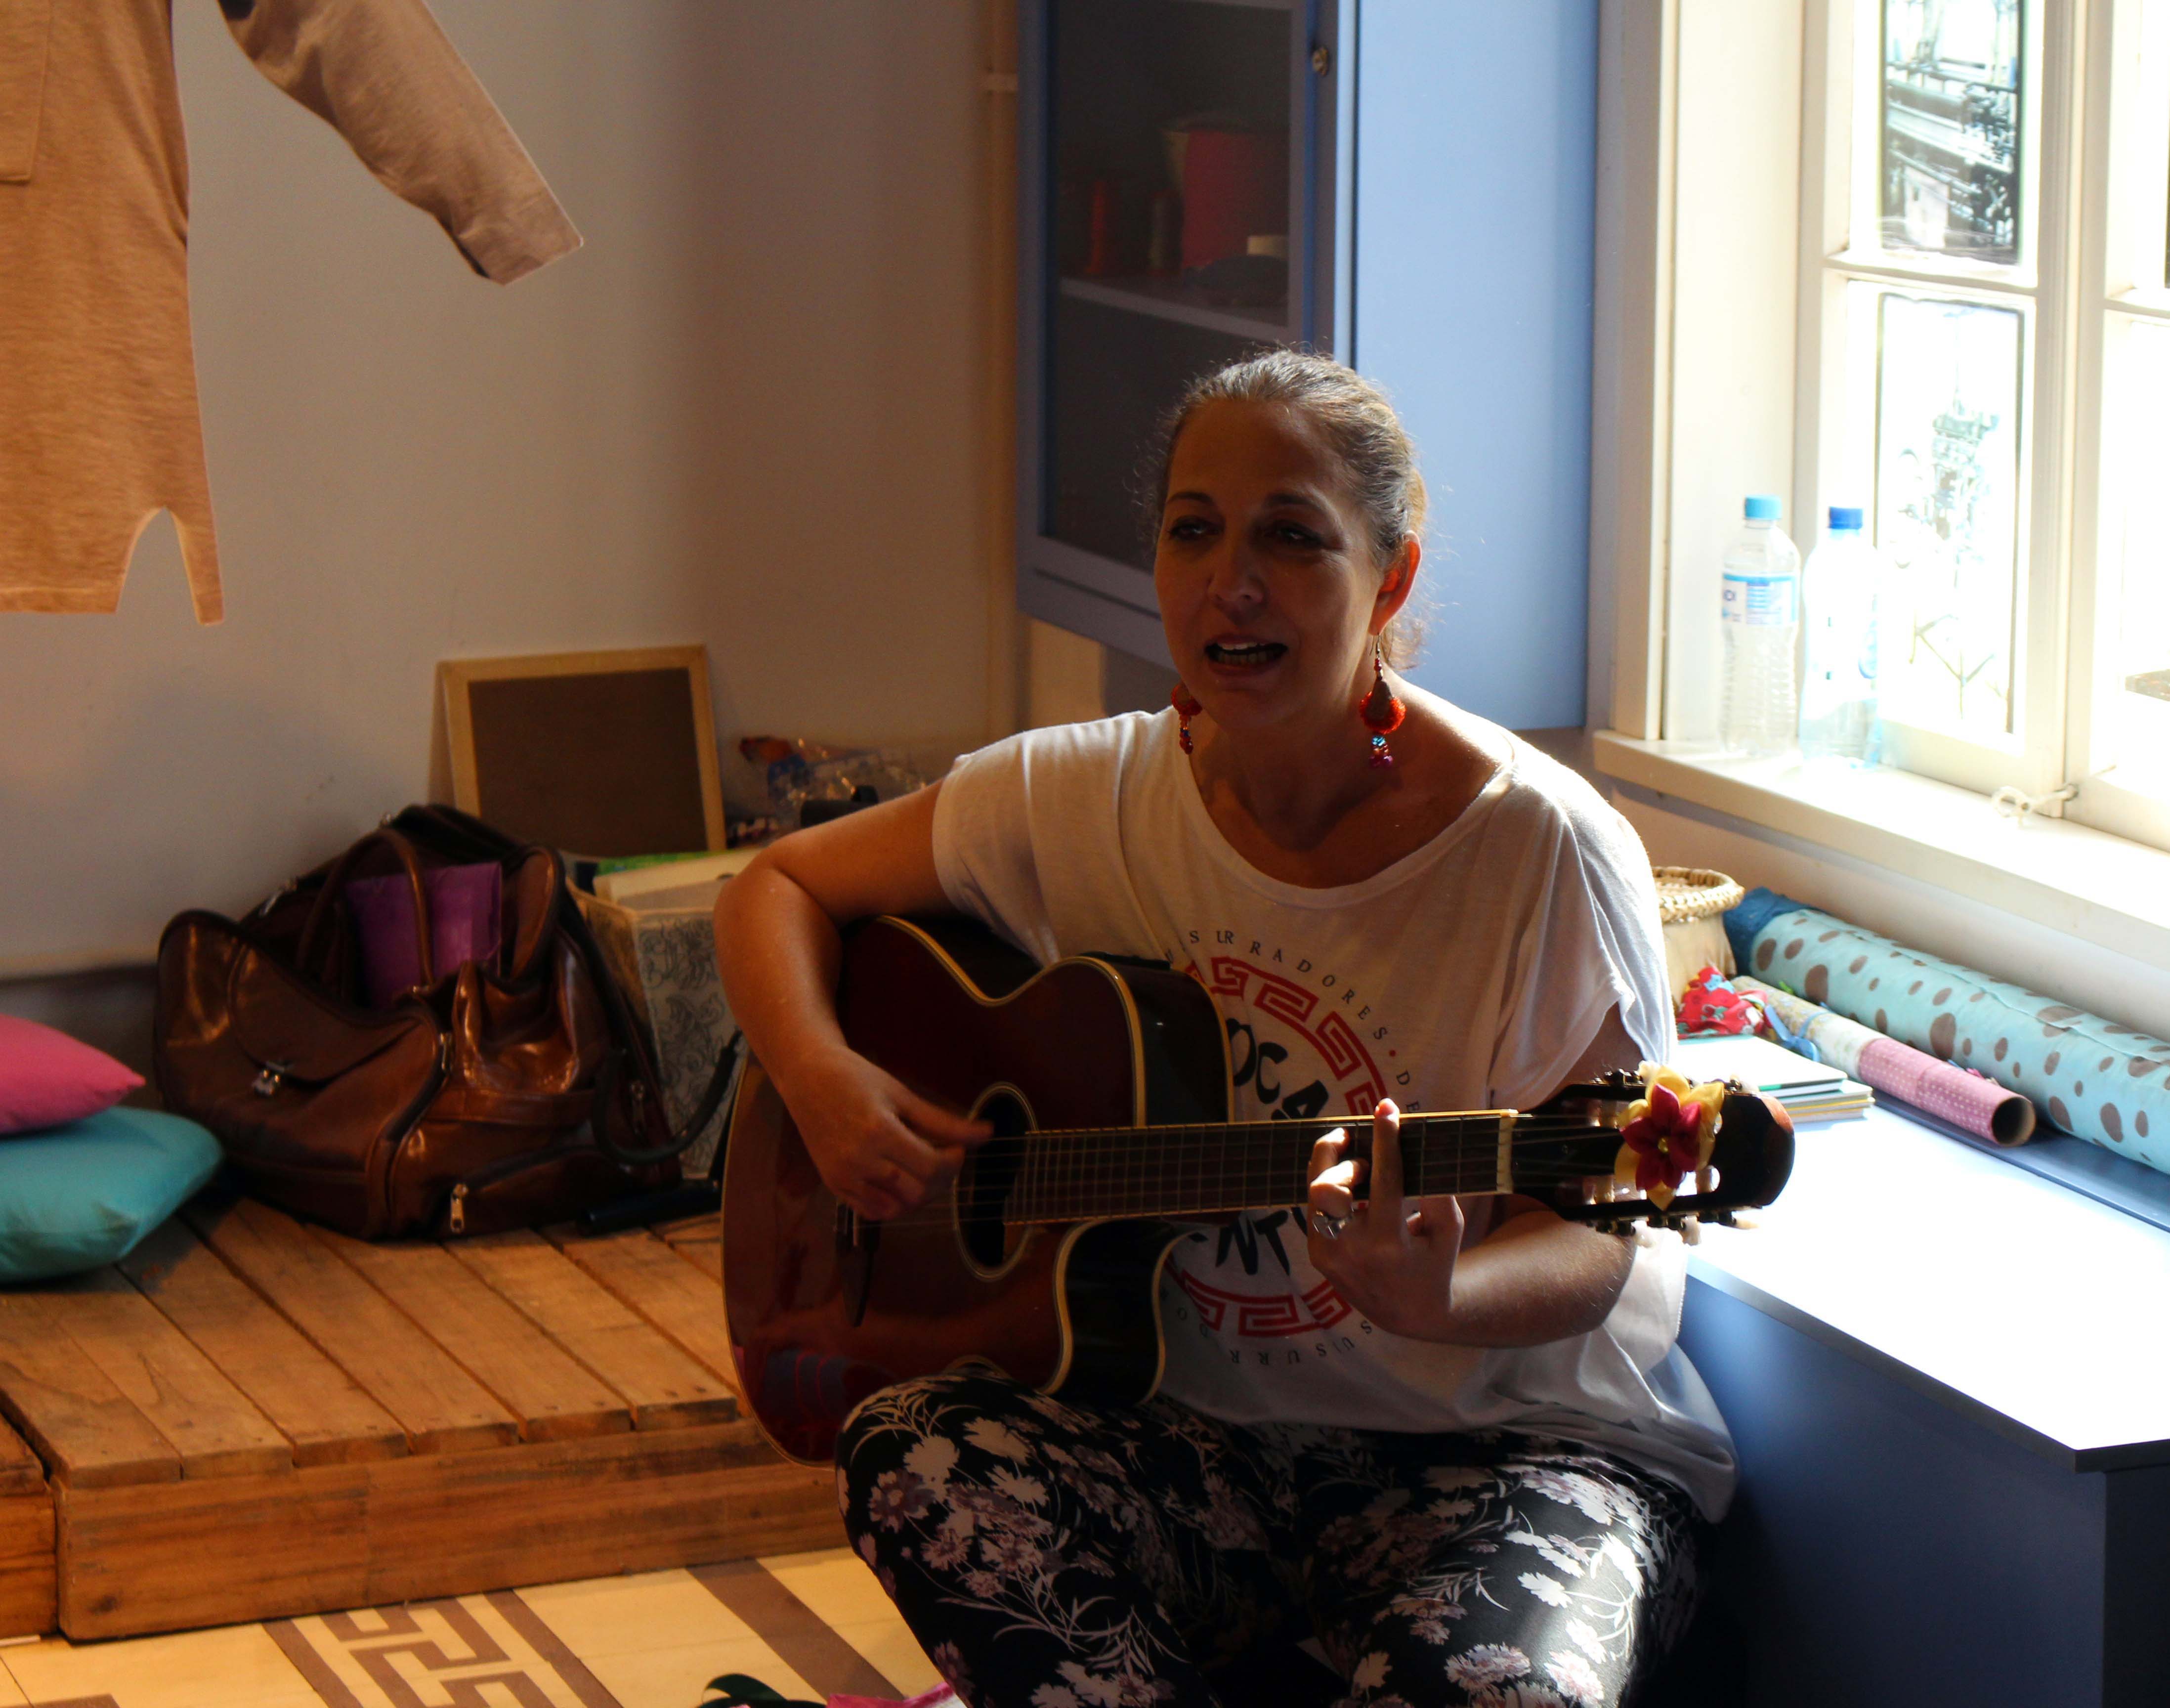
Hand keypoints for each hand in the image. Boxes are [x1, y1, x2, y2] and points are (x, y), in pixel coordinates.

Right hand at [777, 1045, 988, 1221]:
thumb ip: (944, 1122)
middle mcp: (858, 1160)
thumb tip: (987, 1134)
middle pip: (917, 1191)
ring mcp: (843, 1176)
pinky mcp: (833, 1184)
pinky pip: (872, 1211)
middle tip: (943, 1159)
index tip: (957, 1149)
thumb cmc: (856, 1079)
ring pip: (896, 1208)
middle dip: (941, 1180)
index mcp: (879, 1132)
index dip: (953, 1163)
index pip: (931, 1168)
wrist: (808, 1078)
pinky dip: (893, 1205)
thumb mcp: (903, 1095)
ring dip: (919, 1196)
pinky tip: (901, 1183)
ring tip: (922, 1171)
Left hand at [1305, 1099, 1465, 1337]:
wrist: (1409, 1313)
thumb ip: (1435, 1191)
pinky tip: (1348, 1183)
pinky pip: (1314, 1208)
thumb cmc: (1434, 1262)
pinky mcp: (1317, 1255)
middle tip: (1362, 1153)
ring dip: (1331, 1167)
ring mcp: (1328, 1254)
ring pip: (1313, 1194)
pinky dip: (1329, 1188)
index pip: (1384, 1178)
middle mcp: (1352, 1250)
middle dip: (1341, 1158)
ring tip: (1357, 1165)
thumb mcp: (1449, 1229)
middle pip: (1325, 1186)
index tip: (1386, 1107)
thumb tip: (1413, 1143)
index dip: (1385, 1138)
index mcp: (1390, 1243)